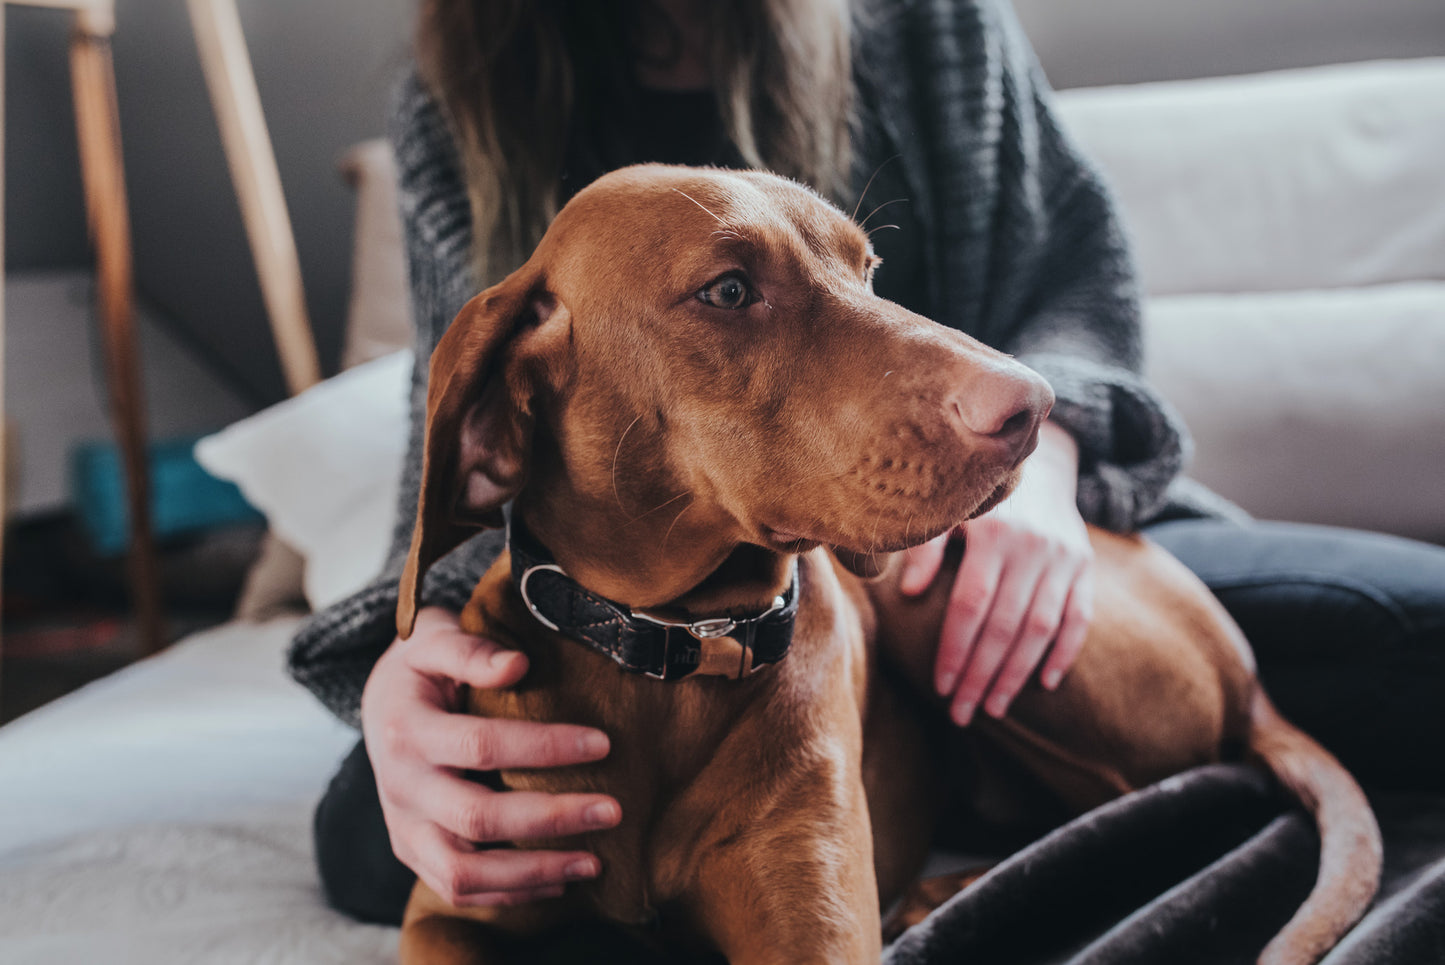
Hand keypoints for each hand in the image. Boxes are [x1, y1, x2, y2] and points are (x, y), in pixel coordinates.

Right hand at [361, 606, 622, 906]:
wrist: (380, 703)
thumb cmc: (420, 666)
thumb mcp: (434, 640)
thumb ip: (472, 651)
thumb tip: (517, 665)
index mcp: (406, 730)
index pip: (480, 745)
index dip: (544, 747)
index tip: (602, 743)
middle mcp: (400, 787)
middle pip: (477, 818)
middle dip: (552, 818)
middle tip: (613, 810)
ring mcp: (403, 828)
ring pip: (463, 873)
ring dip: (534, 872)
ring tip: (594, 862)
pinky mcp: (414, 853)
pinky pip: (458, 889)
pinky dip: (511, 893)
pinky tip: (560, 879)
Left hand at [897, 421, 1093, 725]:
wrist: (1039, 468)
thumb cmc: (977, 503)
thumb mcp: (947, 514)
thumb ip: (925, 548)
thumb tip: (908, 593)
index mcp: (992, 534)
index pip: (971, 605)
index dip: (955, 649)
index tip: (941, 687)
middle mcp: (1031, 547)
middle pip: (1005, 626)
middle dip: (981, 675)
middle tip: (962, 712)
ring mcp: (1063, 558)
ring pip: (1041, 629)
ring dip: (1017, 674)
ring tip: (994, 707)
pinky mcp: (1085, 567)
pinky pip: (1079, 618)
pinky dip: (1065, 653)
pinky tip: (1045, 684)